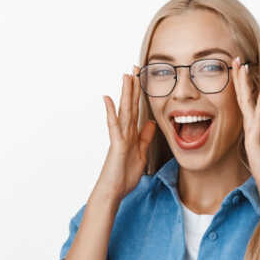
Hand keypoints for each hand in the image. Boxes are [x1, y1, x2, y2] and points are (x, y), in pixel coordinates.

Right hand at [97, 65, 156, 200]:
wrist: (113, 191)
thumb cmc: (124, 176)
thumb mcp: (141, 154)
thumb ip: (145, 138)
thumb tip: (150, 123)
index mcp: (132, 134)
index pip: (137, 110)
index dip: (140, 94)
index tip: (142, 78)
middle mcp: (125, 132)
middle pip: (130, 105)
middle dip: (133, 87)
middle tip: (135, 67)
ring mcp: (120, 137)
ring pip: (123, 111)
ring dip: (125, 93)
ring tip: (126, 76)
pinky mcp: (116, 144)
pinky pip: (114, 126)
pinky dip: (111, 112)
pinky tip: (108, 99)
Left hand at [231, 56, 259, 191]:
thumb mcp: (253, 150)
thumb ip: (251, 138)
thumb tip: (248, 134)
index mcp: (252, 125)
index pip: (244, 101)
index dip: (239, 85)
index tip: (234, 70)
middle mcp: (255, 124)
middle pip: (246, 96)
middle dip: (240, 77)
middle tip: (236, 59)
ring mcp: (257, 129)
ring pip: (251, 102)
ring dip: (247, 84)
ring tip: (244, 67)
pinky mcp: (258, 137)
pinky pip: (259, 117)